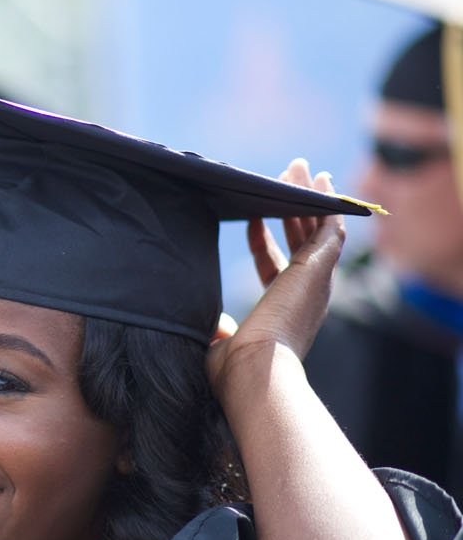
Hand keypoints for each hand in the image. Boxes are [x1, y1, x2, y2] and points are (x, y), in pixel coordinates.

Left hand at [207, 159, 345, 389]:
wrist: (254, 372)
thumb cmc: (233, 370)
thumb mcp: (219, 344)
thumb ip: (218, 331)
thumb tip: (211, 326)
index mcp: (283, 311)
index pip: (274, 265)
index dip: (262, 239)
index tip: (250, 216)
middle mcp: (305, 295)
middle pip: (303, 240)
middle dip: (295, 208)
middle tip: (290, 177)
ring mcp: (315, 282)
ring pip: (318, 228)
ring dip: (310, 196)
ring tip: (300, 167)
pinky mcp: (318, 270)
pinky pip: (329, 228)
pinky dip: (326, 205)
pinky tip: (319, 181)